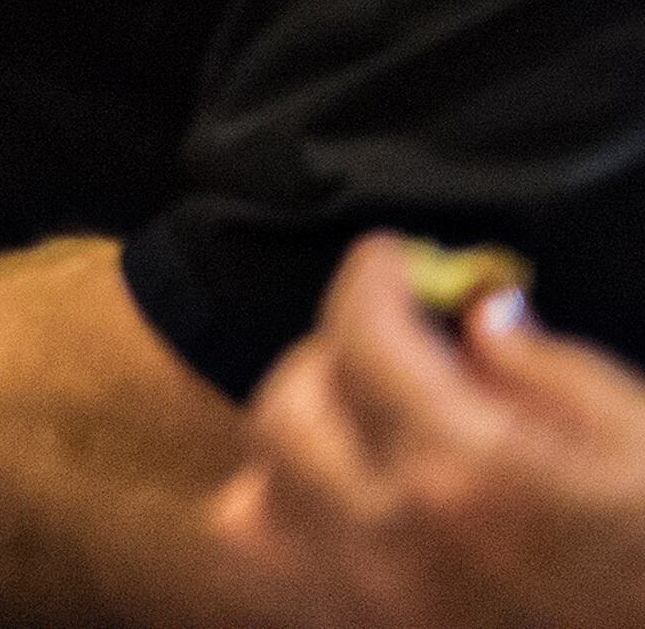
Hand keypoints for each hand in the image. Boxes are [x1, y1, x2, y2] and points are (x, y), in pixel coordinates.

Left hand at [208, 232, 644, 628]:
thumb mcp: (644, 439)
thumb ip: (545, 366)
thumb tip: (476, 314)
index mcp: (462, 473)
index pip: (361, 338)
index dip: (371, 277)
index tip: (389, 260)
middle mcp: (391, 542)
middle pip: (287, 410)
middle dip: (330, 358)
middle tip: (387, 346)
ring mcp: (368, 608)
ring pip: (249, 504)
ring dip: (295, 450)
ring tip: (360, 431)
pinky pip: (274, 579)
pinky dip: (287, 531)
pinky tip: (348, 507)